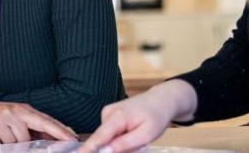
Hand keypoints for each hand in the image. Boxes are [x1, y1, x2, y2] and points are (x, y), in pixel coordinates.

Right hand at [0, 100, 77, 143]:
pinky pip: (9, 140)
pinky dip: (8, 143)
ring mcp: (9, 115)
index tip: (73, 137)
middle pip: (42, 123)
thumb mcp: (19, 120)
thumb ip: (34, 128)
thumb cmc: (1, 117)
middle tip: (67, 141)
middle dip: (56, 133)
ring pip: (23, 138)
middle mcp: (20, 110)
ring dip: (19, 143)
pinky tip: (2, 136)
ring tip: (10, 137)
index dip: (61, 129)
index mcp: (27, 110)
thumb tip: (52, 137)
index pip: (48, 120)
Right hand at [79, 80, 196, 152]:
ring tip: (137, 137)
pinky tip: (132, 132)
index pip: (99, 137)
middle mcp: (108, 113)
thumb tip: (104, 151)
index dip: (87, 148)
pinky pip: (110, 134)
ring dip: (120, 144)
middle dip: (115, 148)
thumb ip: (124, 144)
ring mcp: (107, 113)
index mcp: (118, 117)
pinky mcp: (108, 116)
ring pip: (107, 138)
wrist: (160, 100)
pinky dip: (120, 138)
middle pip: (103, 139)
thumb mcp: (146, 135)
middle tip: (137, 144)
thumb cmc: (156, 117)